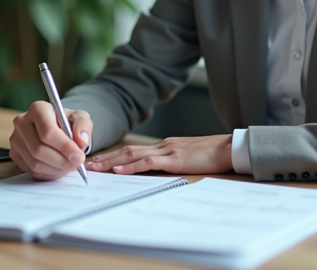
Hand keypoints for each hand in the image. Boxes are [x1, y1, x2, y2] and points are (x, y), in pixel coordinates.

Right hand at [9, 101, 92, 180]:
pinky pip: (31, 170)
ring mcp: (16, 139)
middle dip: (61, 161)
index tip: (79, 157)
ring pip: (35, 162)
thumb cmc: (66, 121)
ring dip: (56, 169)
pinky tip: (58, 167)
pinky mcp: (14, 153)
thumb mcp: (80, 117)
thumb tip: (81, 141)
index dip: (64, 147)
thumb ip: (83, 126)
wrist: (55, 126)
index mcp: (38, 109)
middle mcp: (22, 122)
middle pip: (39, 149)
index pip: (48, 131)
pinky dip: (48, 173)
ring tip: (69, 165)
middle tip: (76, 164)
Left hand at [86, 135, 232, 174]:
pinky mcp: (176, 159)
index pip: (133, 150)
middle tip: (87, 164)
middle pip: (127, 150)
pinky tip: (120, 169)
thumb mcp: (187, 157)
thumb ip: (172, 161)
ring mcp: (168, 150)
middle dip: (106, 157)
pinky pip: (149, 162)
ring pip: (133, 154)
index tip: (98, 161)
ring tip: (96, 167)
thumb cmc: (211, 154)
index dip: (114, 155)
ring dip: (112, 161)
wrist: (229, 148)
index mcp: (164, 146)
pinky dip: (132, 166)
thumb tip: (157, 170)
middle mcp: (163, 145)